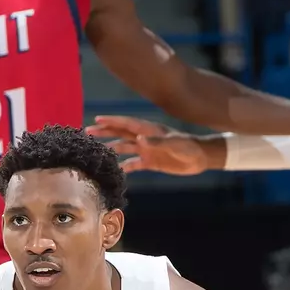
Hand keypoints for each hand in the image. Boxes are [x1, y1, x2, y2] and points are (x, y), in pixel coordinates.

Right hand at [85, 115, 215, 175]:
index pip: (127, 124)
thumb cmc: (189, 147)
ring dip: (111, 147)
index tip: (97, 119)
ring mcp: (147, 150)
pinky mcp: (151, 162)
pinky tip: (115, 170)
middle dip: (105, 132)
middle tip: (88, 131)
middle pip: (121, 133)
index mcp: (149, 130)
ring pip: (125, 147)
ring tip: (97, 149)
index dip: (112, 121)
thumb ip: (157, 142)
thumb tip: (140, 140)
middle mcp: (145, 139)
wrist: (200, 158)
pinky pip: (134, 164)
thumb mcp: (174, 144)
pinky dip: (124, 166)